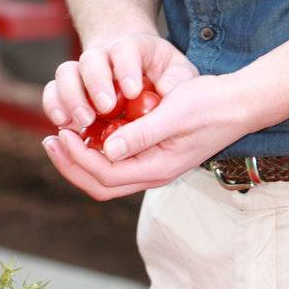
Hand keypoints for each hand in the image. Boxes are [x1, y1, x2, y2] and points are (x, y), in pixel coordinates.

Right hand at [42, 31, 196, 132]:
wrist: (137, 67)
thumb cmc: (162, 72)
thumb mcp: (178, 72)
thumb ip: (177, 79)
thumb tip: (168, 92)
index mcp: (132, 47)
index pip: (126, 50)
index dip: (126, 69)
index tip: (133, 91)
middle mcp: (102, 55)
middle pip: (91, 60)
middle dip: (97, 83)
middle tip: (106, 108)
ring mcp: (81, 71)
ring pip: (66, 73)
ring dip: (72, 97)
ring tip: (84, 121)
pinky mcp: (68, 90)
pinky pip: (52, 92)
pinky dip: (54, 106)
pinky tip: (63, 124)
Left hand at [42, 72, 242, 199]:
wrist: (238, 104)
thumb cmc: (209, 104)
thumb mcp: (175, 113)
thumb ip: (142, 133)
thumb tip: (107, 149)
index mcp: (157, 168)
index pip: (104, 173)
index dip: (77, 156)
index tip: (61, 132)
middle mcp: (152, 174)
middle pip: (100, 184)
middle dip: (71, 164)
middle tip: (50, 140)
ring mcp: (153, 166)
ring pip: (107, 177)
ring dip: (80, 160)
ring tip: (61, 138)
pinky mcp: (154, 155)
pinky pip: (117, 163)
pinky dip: (95, 152)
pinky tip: (88, 132)